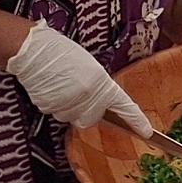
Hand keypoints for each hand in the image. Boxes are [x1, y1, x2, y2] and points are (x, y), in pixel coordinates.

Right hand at [6, 22, 153, 136]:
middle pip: (93, 119)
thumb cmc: (61, 52)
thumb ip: (98, 87)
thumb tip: (99, 102)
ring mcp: (69, 104)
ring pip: (74, 118)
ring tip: (62, 85)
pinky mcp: (51, 109)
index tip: (147, 132)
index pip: (124, 105)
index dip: (136, 120)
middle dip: (89, 111)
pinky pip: (58, 114)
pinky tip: (52, 88)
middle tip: (79, 92)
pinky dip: (56, 105)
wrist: (33, 50)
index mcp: (101, 82)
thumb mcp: (90, 67)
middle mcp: (88, 96)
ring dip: (71, 108)